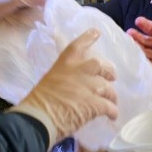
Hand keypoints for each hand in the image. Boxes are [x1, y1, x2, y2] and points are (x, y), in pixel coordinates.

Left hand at [0, 0, 53, 37]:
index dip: (58, 2)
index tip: (64, 16)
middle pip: (44, 2)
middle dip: (48, 13)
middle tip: (52, 25)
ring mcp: (19, 1)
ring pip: (35, 11)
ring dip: (36, 19)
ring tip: (38, 27)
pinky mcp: (12, 12)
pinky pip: (25, 18)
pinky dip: (26, 23)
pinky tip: (26, 28)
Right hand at [11, 29, 117, 148]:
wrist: (38, 118)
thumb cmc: (38, 102)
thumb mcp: (50, 81)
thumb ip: (65, 78)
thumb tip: (74, 87)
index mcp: (64, 64)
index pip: (78, 45)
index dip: (88, 38)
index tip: (96, 32)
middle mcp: (78, 71)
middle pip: (100, 66)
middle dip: (108, 71)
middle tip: (112, 77)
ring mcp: (88, 86)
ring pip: (107, 88)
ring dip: (111, 95)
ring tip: (112, 102)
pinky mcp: (94, 103)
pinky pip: (110, 106)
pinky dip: (113, 112)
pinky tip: (112, 116)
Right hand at [128, 17, 151, 65]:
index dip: (145, 25)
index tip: (138, 20)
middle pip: (145, 40)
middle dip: (136, 36)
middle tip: (129, 33)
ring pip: (145, 52)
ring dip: (137, 49)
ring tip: (129, 45)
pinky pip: (151, 65)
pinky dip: (144, 63)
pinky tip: (137, 60)